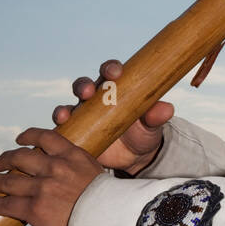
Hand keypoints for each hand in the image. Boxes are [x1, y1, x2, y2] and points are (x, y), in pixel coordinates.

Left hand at [0, 128, 105, 225]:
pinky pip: (7, 204)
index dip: (28, 137)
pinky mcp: (35, 209)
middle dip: (4, 159)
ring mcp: (43, 188)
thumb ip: (80, 171)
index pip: (45, 137)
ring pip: (8, 180)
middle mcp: (55, 167)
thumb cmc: (109, 205)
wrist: (110, 224)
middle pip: (20, 158)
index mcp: (72, 155)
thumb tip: (71, 179)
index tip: (19, 140)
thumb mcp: (97, 176)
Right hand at [52, 58, 174, 172]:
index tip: (114, 72)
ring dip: (64, 109)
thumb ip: (157, 116)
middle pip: (84, 86)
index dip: (110, 68)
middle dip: (83, 86)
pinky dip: (59, 130)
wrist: (135, 157)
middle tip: (88, 93)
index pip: (110, 72)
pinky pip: (63, 130)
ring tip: (65, 115)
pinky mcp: (76, 134)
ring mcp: (83, 116)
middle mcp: (96, 99)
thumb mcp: (153, 125)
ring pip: (69, 106)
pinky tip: (58, 133)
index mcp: (115, 89)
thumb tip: (166, 109)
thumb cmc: (144, 133)